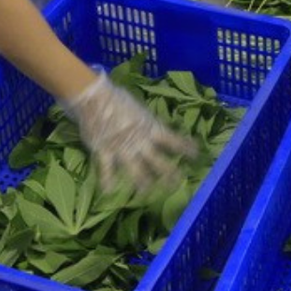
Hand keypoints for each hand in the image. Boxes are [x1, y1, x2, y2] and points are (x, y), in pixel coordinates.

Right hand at [63, 72, 198, 191]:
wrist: (95, 97)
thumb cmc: (118, 99)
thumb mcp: (139, 109)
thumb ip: (146, 123)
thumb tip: (154, 129)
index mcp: (150, 127)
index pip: (173, 140)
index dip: (185, 147)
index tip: (195, 154)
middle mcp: (139, 141)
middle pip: (158, 161)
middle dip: (169, 173)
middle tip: (177, 182)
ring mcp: (122, 149)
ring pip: (136, 170)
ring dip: (142, 182)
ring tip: (146, 192)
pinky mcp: (104, 152)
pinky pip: (106, 170)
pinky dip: (107, 181)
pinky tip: (108, 191)